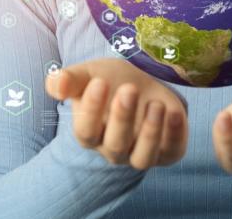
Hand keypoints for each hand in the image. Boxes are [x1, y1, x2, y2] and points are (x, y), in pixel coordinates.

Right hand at [46, 58, 187, 169]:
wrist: (144, 81)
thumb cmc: (111, 80)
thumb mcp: (89, 74)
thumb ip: (69, 79)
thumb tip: (56, 84)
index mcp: (90, 133)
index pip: (85, 132)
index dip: (91, 110)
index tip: (100, 82)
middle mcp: (114, 149)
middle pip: (115, 145)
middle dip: (122, 118)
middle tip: (129, 89)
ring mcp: (141, 152)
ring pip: (142, 158)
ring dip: (150, 133)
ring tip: (155, 104)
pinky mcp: (168, 150)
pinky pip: (172, 151)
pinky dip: (175, 135)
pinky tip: (175, 112)